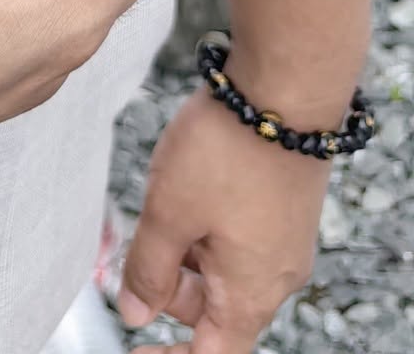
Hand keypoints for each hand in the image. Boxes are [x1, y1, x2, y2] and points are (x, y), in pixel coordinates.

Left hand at [118, 89, 327, 350]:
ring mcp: (282, 242)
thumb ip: (147, 269)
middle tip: (138, 242)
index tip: (137, 347)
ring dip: (185, 250)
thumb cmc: (228, 151)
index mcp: (250, 294)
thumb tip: (134, 314)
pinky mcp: (282, 209)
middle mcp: (275, 276)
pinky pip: (238, 238)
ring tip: (162, 201)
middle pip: (214, 310)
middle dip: (170, 286)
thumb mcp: (169, 212)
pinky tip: (186, 186)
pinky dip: (205, 227)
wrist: (284, 90)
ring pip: (223, 269)